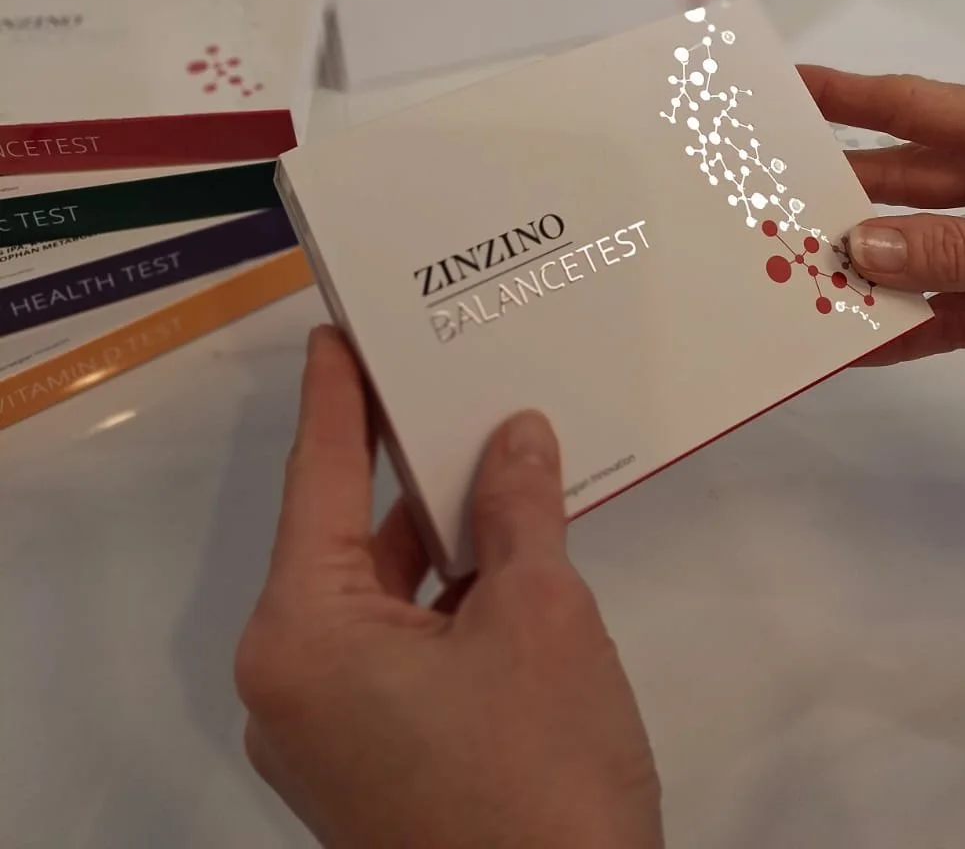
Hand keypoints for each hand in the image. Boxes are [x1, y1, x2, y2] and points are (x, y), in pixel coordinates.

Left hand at [236, 326, 662, 848]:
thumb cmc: (536, 774)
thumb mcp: (540, 619)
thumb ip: (518, 513)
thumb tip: (515, 436)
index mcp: (300, 635)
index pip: (318, 478)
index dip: (337, 392)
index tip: (343, 322)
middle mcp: (293, 681)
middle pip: (348, 536)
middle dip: (408, 459)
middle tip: (448, 370)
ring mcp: (332, 733)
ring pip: (382, 595)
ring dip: (441, 531)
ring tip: (496, 443)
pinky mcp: (376, 766)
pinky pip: (403, 647)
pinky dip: (451, 596)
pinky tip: (509, 546)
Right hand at [800, 68, 964, 389]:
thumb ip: (964, 252)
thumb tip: (860, 246)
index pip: (921, 108)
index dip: (845, 98)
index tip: (780, 88)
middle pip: (913, 185)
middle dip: (843, 200)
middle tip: (765, 213)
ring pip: (930, 252)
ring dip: (875, 274)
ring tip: (800, 290)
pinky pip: (963, 305)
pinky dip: (920, 325)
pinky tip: (869, 345)